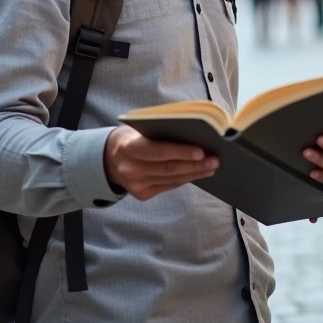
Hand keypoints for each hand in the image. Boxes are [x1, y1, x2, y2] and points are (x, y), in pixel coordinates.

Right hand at [103, 126, 218, 201]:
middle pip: (169, 168)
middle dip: (195, 165)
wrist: (108, 158)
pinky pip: (168, 186)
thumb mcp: (139, 128)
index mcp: (129, 147)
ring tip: (211, 167)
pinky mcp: (141, 194)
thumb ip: (160, 131)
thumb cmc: (132, 137)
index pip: (159, 151)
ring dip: (194, 173)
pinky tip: (197, 173)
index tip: (201, 151)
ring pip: (171, 179)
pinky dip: (185, 179)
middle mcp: (130, 168)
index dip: (181, 152)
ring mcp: (135, 184)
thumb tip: (193, 135)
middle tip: (214, 160)